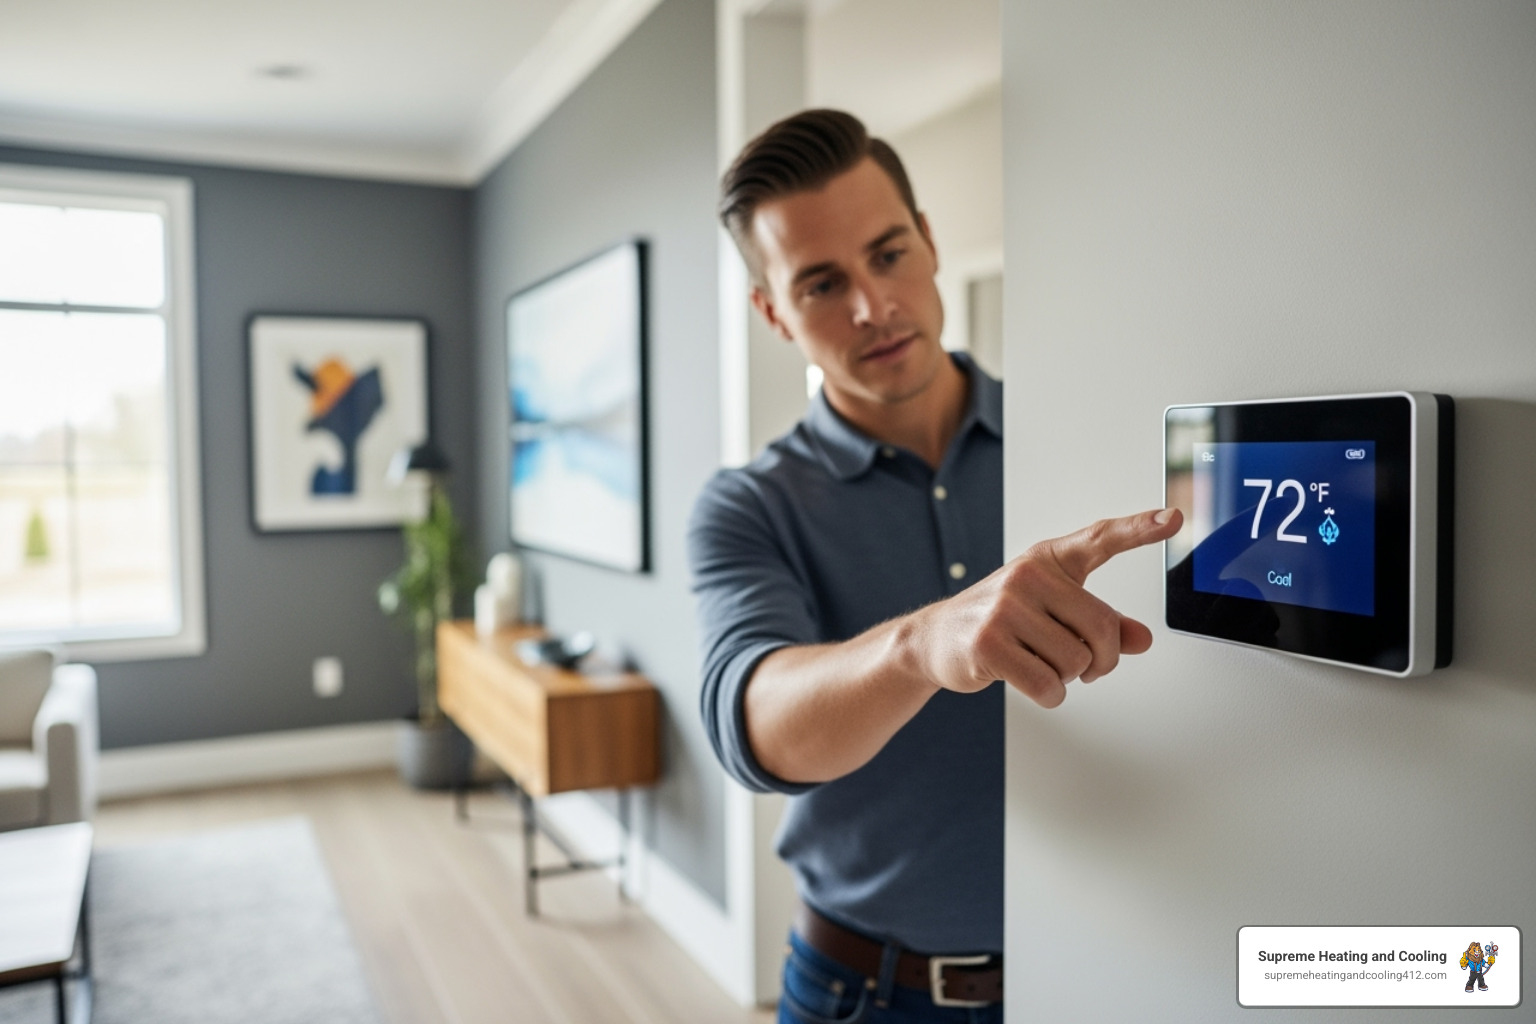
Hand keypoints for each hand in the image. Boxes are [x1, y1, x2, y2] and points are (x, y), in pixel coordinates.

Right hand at [907, 507, 1182, 707]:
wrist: (935, 638)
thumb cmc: (1000, 620)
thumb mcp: (1053, 613)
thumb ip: (1102, 625)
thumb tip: (1142, 640)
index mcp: (1048, 561)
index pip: (1100, 539)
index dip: (1140, 529)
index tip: (1175, 518)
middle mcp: (1027, 576)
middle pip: (1102, 628)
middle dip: (1101, 660)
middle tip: (1086, 667)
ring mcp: (1005, 608)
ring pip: (1076, 661)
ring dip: (1068, 679)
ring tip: (1042, 665)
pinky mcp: (989, 643)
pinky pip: (1048, 685)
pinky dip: (1050, 695)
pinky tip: (1031, 682)